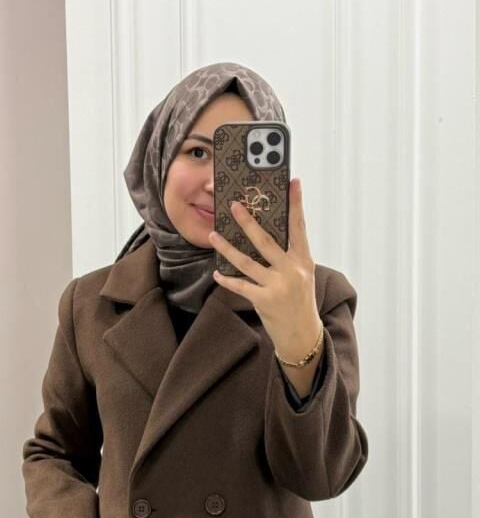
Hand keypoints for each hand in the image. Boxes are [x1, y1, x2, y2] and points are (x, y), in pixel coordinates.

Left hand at [208, 177, 322, 358]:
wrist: (303, 335)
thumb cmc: (300, 301)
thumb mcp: (302, 275)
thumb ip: (289, 255)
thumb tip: (266, 232)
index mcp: (303, 260)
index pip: (299, 227)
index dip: (296, 204)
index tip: (293, 182)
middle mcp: (292, 271)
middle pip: (266, 241)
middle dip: (249, 221)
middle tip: (235, 205)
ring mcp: (278, 286)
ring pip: (247, 262)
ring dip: (228, 248)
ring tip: (214, 235)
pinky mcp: (264, 301)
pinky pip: (240, 286)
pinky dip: (227, 279)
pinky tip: (216, 273)